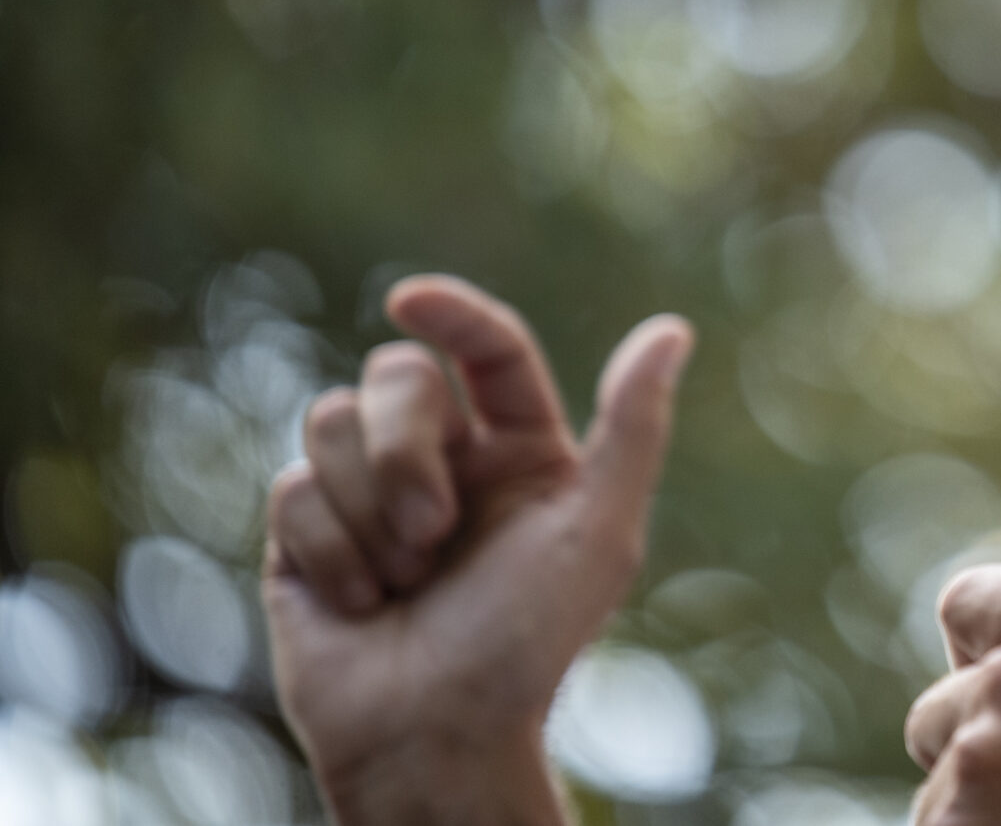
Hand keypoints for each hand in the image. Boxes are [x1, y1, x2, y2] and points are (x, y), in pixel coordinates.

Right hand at [261, 275, 693, 825]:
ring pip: (330, 418)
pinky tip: (360, 603)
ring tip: (403, 579)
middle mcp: (443, 460)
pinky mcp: (304, 535)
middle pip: (396, 375)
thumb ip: (633, 428)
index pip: (488, 350)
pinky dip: (332, 548)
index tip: (410, 301)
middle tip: (434, 531)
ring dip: (370, 506)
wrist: (436, 737)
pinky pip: (291, 486)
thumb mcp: (600, 533)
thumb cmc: (528, 642)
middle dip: (406, 448)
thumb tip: (671, 330)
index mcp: (518, 449)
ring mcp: (367, 493)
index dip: (452, 312)